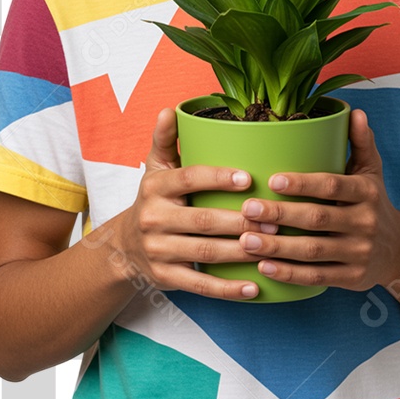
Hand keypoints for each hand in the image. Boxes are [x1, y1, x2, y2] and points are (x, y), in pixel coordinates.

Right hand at [111, 107, 279, 299]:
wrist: (124, 246)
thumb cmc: (154, 198)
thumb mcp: (155, 167)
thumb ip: (165, 139)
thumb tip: (170, 109)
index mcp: (156, 187)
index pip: (190, 179)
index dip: (219, 178)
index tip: (249, 178)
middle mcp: (153, 218)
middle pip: (202, 220)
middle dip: (240, 220)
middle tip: (275, 219)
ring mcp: (158, 250)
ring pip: (205, 252)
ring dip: (241, 252)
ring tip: (272, 247)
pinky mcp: (165, 278)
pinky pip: (200, 284)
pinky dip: (228, 289)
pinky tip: (254, 287)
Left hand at [235, 107, 399, 290]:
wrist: (399, 249)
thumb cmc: (373, 201)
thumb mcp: (372, 170)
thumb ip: (361, 141)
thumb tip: (355, 111)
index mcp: (366, 191)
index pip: (331, 185)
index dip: (302, 183)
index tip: (272, 180)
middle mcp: (365, 222)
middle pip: (317, 218)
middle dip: (280, 215)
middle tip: (247, 209)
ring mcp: (358, 252)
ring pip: (313, 251)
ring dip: (277, 247)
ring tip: (245, 241)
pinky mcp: (352, 278)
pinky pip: (316, 277)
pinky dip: (289, 274)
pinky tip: (264, 267)